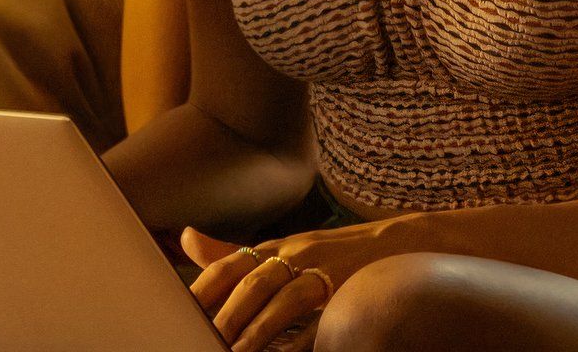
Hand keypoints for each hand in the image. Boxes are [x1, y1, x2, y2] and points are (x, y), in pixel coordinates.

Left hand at [183, 228, 345, 351]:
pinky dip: (305, 339)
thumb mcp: (280, 249)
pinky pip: (324, 319)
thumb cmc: (329, 254)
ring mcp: (325, 274)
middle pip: (254, 284)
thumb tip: (186, 238)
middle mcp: (296, 255)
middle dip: (227, 316)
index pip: (229, 265)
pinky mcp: (351, 294)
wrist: (399, 242)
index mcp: (273, 248)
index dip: (202, 289)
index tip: (179, 315)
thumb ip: (232, 253)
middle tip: (203, 340)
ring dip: (259, 329)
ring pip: (286, 300)